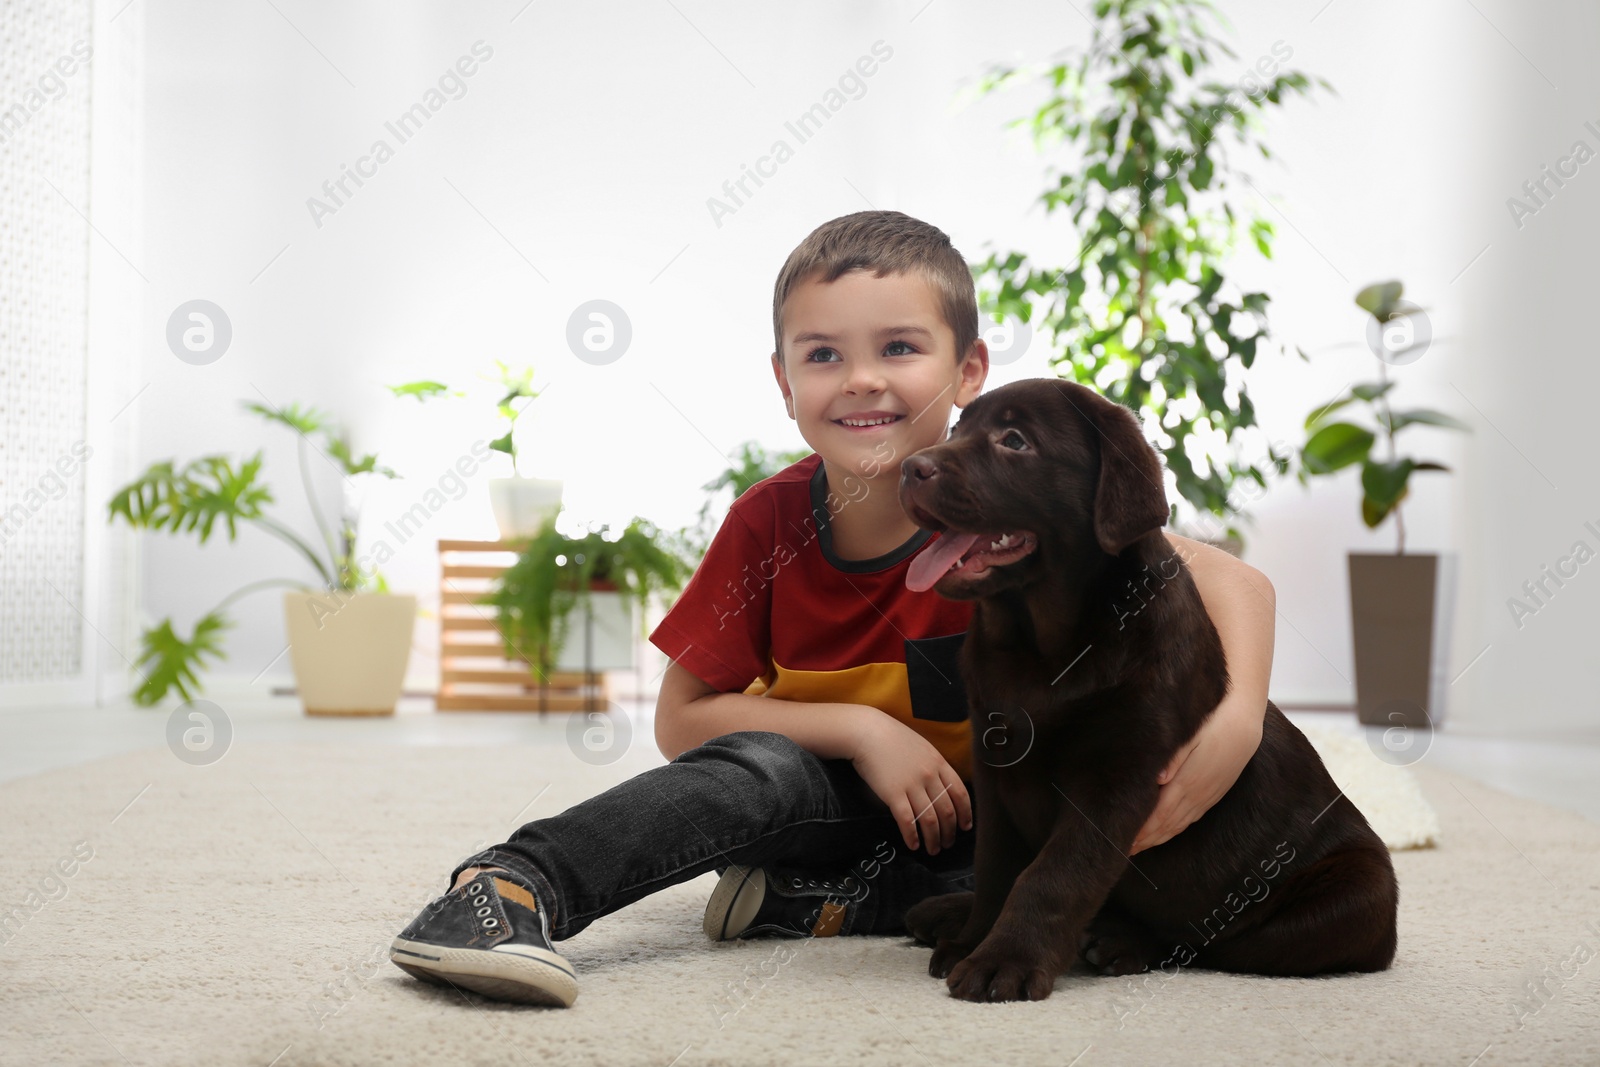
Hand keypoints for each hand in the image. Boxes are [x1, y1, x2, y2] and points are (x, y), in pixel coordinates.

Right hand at [849, 712, 972, 855]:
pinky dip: (912, 835)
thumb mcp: (922, 747)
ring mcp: (912, 784)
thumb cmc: (892, 738)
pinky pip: (907, 820)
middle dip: (949, 832)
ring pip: (930, 819)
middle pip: (947, 811)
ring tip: (933, 849)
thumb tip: (942, 787)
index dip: (965, 813)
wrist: (867, 732)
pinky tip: (913, 844)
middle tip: (947, 844)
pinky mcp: (893, 793)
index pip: (960, 793)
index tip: (965, 827)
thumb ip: (934, 765)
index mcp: (939, 763)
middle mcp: (929, 775)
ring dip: (933, 838)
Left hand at [1129, 695, 1263, 854]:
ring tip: (1139, 847)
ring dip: (1158, 838)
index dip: (1142, 830)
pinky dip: (1174, 829)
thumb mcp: (1191, 735)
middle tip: (1123, 851)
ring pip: (1179, 824)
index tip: (1124, 840)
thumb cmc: (1212, 722)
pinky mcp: (1213, 793)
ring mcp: (1207, 796)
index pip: (1160, 814)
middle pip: (1167, 824)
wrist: (1244, 720)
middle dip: (1145, 839)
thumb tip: (1156, 780)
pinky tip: (1165, 833)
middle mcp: (1198, 794)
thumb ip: (1173, 758)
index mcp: (1189, 781)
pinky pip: (1191, 818)